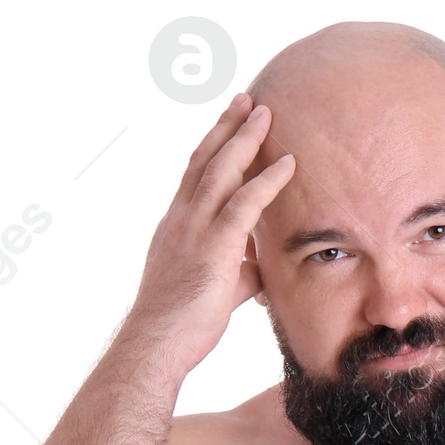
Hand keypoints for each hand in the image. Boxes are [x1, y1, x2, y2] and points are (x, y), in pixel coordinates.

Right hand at [126, 94, 295, 376]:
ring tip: (266, 112)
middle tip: (247, 99)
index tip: (229, 122)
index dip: (213, 147)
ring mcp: (194, 231)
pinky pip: (244, 204)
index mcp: (176, 227)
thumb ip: (238, 272)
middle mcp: (180, 219)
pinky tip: (287, 163)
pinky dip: (266, 180)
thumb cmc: (181, 327)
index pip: (194, 176)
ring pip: (221, 171)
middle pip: (205, 160)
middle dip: (227, 127)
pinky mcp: (214, 248)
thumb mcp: (213, 291)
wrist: (157, 345)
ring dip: (245, 139)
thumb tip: (259, 269)